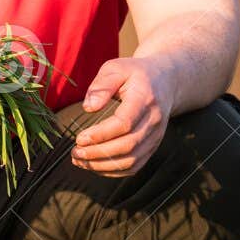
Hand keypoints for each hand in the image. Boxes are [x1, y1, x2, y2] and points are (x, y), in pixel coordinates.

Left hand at [71, 56, 173, 175]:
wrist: (165, 81)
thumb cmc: (134, 74)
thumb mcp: (115, 68)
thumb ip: (101, 85)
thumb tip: (88, 107)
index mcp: (144, 99)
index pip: (124, 123)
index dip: (100, 134)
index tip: (79, 138)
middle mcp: (154, 121)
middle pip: (128, 145)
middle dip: (98, 153)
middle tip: (74, 153)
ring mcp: (156, 136)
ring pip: (132, 160)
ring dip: (104, 165)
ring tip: (80, 160)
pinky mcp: (153, 146)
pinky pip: (136, 166)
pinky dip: (114, 171)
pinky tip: (94, 166)